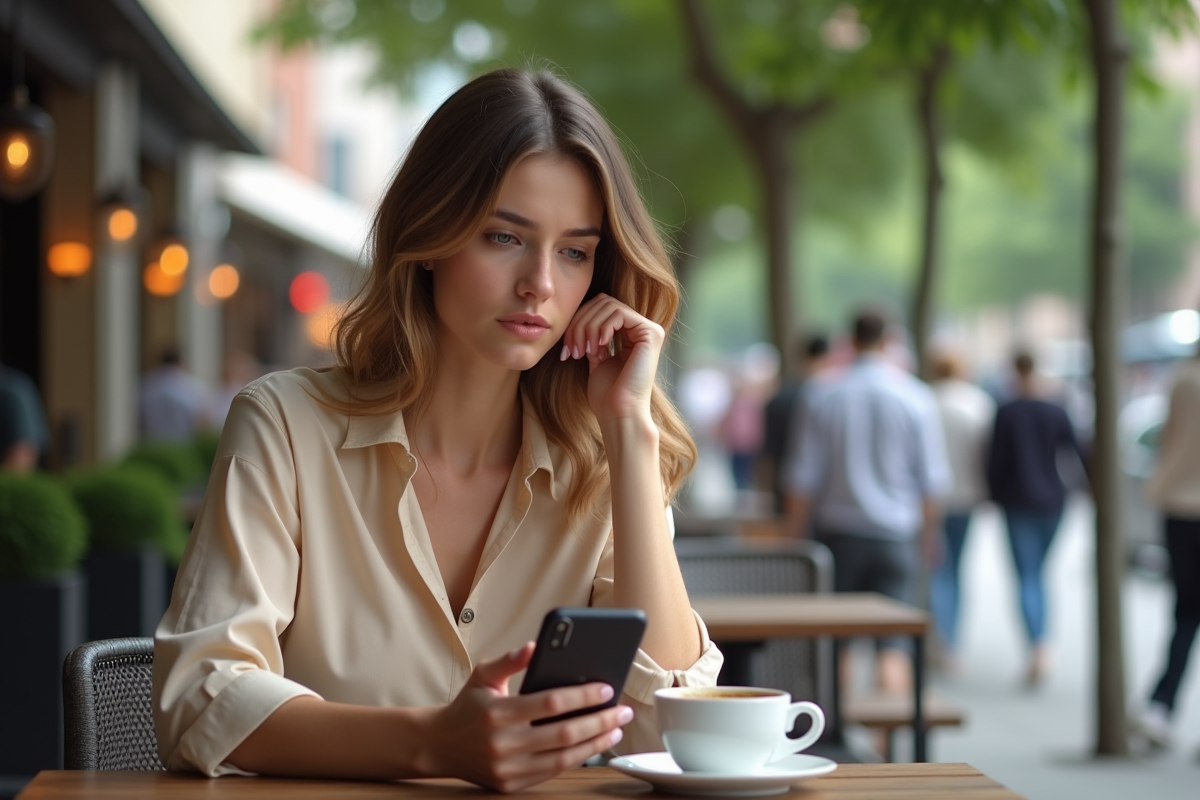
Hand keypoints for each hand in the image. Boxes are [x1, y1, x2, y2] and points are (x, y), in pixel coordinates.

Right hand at [420, 642, 633, 792]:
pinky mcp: (510, 786)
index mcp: (497, 713)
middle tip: (623, 710)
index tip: (607, 688)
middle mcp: (503, 744)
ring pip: (563, 758)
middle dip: (600, 720)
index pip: (550, 703)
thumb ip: (509, 661)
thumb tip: (535, 645)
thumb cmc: (467, 705)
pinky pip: (551, 772)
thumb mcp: (482, 675)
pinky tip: (593, 745)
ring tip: (615, 728)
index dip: (583, 696)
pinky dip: (576, 759)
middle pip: (564, 734)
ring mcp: (507, 769)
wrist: (439, 745)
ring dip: (595, 744)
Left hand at [560, 293, 663, 425]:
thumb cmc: (606, 393)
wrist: (618, 412)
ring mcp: (649, 330)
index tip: (567, 349)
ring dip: (588, 327)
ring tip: (583, 351)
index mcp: (630, 333)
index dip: (578, 322)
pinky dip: (602, 327)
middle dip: (580, 323)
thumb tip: (578, 316)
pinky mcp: (651, 333)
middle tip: (573, 349)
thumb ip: (591, 334)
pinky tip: (598, 347)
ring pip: (608, 305)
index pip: (599, 308)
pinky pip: (619, 313)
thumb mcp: (594, 356)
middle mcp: (642, 329)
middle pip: (603, 302)